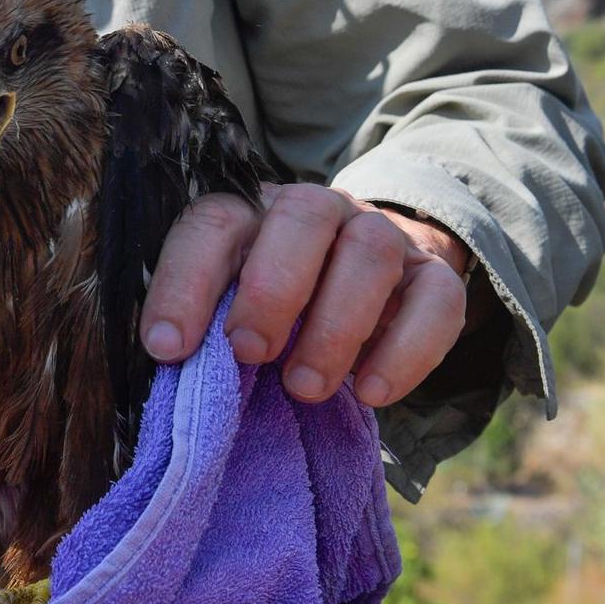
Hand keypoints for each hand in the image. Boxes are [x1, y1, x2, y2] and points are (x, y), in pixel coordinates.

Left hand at [138, 184, 472, 408]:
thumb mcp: (235, 305)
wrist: (372, 281)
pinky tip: (371, 393)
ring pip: (370, 251)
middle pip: (302, 216)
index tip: (168, 348)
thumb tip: (173, 370)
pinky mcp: (433, 276)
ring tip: (305, 387)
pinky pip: (437, 300)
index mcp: (253, 210)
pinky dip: (406, 350)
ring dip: (335, 324)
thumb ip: (210, 326)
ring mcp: (382, 236)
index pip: (214, 223)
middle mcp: (318, 210)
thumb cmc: (279, 304)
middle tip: (250, 353)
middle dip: (272, 288)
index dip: (185, 283)